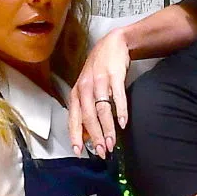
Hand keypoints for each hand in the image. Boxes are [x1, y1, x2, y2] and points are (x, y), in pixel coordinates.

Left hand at [68, 27, 130, 157]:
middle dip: (94, 137)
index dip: (76, 135)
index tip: (79, 151)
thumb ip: (85, 110)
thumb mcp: (87, 89)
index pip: (73, 118)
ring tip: (112, 143)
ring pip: (102, 109)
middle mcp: (85, 87)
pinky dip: (120, 110)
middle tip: (102, 151)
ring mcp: (99, 81)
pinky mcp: (114, 75)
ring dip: (107, 129)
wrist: (113, 44)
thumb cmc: (99, 70)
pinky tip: (123, 123)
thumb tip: (86, 134)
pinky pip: (117, 96)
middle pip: (88, 117)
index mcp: (76, 93)